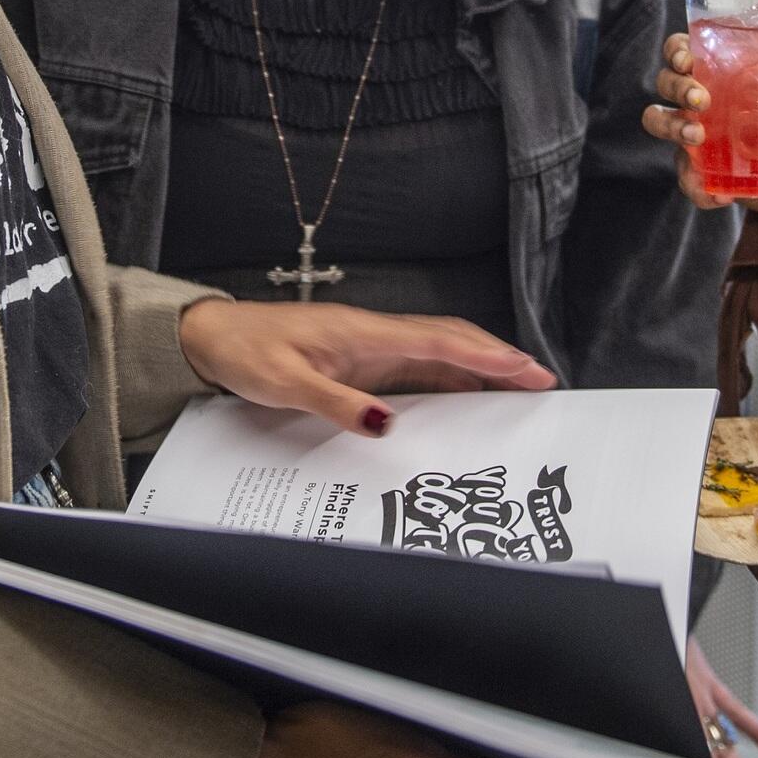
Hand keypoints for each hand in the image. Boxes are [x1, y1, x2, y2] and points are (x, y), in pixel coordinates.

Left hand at [178, 301, 555, 435]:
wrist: (215, 335)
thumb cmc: (246, 353)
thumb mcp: (284, 383)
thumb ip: (336, 402)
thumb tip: (387, 423)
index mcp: (363, 334)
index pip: (437, 342)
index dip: (485, 357)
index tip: (526, 370)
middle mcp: (375, 334)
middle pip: (451, 340)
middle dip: (499, 358)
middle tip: (543, 382)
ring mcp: (371, 344)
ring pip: (440, 349)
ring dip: (482, 364)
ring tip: (522, 387)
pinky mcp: (362, 357)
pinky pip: (419, 362)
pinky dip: (453, 373)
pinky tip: (468, 392)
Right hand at [643, 40, 757, 262]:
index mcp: (723, 73)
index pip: (685, 49)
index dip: (677, 49)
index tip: (690, 58)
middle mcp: (701, 100)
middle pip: (666, 81)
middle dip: (677, 86)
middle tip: (703, 99)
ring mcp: (695, 136)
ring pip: (657, 120)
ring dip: (671, 125)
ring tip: (698, 136)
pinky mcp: (699, 170)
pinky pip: (684, 177)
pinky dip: (697, 186)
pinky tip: (724, 194)